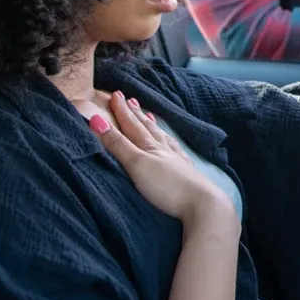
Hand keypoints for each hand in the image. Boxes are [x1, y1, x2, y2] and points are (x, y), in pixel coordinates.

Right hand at [89, 91, 234, 227]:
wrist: (202, 204)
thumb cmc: (167, 185)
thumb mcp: (137, 164)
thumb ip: (118, 144)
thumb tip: (96, 120)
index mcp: (150, 146)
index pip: (132, 125)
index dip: (122, 111)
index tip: (115, 95)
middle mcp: (164, 149)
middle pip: (147, 127)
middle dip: (136, 113)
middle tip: (130, 99)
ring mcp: (177, 161)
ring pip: (162, 138)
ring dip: (153, 126)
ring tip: (149, 116)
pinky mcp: (186, 174)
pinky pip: (176, 151)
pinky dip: (171, 144)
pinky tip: (173, 144)